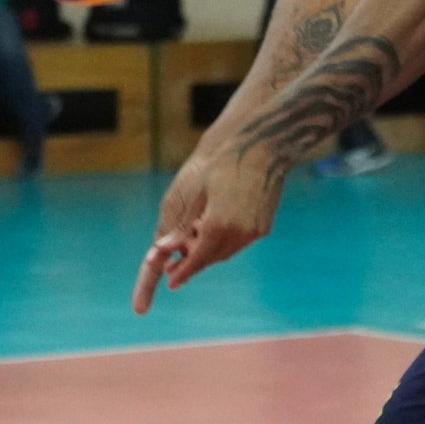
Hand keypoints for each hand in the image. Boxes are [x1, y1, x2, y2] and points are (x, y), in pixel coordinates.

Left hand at [131, 142, 285, 314]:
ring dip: (209, 251)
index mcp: (218, 225)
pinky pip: (240, 241)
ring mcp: (255, 230)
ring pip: (227, 251)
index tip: (170, 283)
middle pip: (211, 257)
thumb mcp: (191, 191)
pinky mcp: (264, 225)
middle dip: (194, 262)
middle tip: (175, 265)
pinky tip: (214, 229)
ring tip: (193, 244)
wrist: (259, 142)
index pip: (196, 260)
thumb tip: (160, 252)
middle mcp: (239, 233)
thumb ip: (177, 226)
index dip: (182, 272)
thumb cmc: (219, 161)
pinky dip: (225, 240)